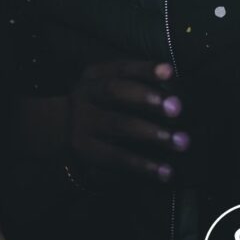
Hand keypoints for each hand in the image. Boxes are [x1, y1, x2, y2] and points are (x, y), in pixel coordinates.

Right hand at [68, 59, 189, 183]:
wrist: (58, 128)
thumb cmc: (100, 103)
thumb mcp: (108, 85)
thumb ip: (137, 83)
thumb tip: (176, 90)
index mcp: (95, 75)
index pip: (122, 68)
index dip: (146, 69)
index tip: (170, 71)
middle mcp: (85, 95)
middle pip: (116, 92)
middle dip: (147, 98)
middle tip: (177, 108)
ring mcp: (82, 123)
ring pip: (118, 125)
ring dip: (152, 133)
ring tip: (180, 142)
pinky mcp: (86, 151)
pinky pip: (117, 158)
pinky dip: (144, 165)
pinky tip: (165, 171)